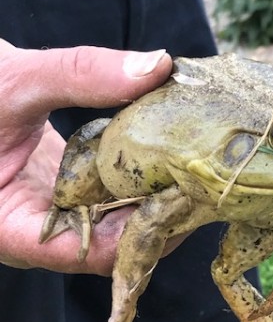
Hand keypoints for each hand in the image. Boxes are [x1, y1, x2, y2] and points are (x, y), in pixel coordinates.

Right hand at [0, 39, 172, 274]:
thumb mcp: (14, 82)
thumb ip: (80, 75)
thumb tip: (158, 66)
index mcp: (9, 229)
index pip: (94, 255)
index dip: (145, 232)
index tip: (185, 195)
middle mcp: (37, 235)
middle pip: (115, 245)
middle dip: (160, 216)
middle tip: (205, 180)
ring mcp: (55, 216)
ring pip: (118, 225)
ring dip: (155, 199)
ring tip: (194, 168)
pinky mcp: (68, 194)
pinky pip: (112, 200)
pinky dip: (140, 181)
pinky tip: (167, 157)